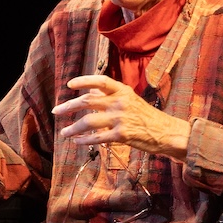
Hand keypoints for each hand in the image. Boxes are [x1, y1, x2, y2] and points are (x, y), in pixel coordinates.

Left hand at [53, 75, 190, 160]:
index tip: (69, 85)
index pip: (100, 81)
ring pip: (88, 121)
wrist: (166, 133)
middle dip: (68, 106)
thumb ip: (111, 97)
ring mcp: (121, 118)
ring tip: (64, 132)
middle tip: (56, 111)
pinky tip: (77, 141)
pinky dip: (84, 140)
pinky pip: (97, 137)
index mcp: (123, 91)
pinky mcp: (122, 135)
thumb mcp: (131, 100)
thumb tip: (89, 93)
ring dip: (73, 128)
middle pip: (87, 101)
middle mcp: (120, 102)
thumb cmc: (147, 117)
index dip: (83, 81)